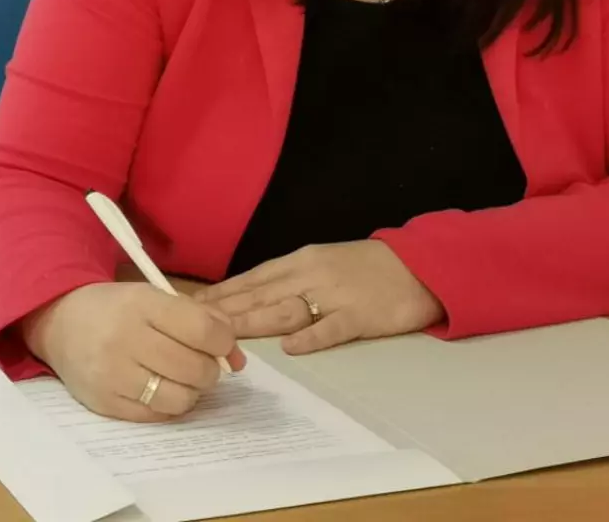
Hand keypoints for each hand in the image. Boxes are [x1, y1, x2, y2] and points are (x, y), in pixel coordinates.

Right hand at [19, 283, 246, 421]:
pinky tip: (161, 388)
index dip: (224, 341)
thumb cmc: (117, 307)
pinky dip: (169, 405)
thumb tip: (238, 359)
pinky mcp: (105, 403)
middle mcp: (125, 338)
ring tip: (182, 378)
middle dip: (210, 370)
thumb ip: (201, 320)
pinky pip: (157, 416)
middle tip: (202, 363)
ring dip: (192, 391)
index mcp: (141, 303)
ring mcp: (113, 375)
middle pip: (195, 368)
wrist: (60, 321)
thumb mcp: (154, 297)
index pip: (202, 330)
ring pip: (180, 399)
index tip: (223, 344)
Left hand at [192, 239, 444, 355]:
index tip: (192, 304)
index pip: (253, 277)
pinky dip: (311, 336)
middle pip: (262, 293)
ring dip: (255, 321)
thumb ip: (288, 280)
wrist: (415, 265)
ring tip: (224, 334)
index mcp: (301, 261)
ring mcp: (335, 294)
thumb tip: (249, 295)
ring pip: (288, 308)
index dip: (224, 292)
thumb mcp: (320, 264)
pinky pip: (332, 327)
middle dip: (226, 308)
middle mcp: (311, 274)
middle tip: (193, 323)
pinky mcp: (361, 315)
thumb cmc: (364, 267)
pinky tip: (291, 347)